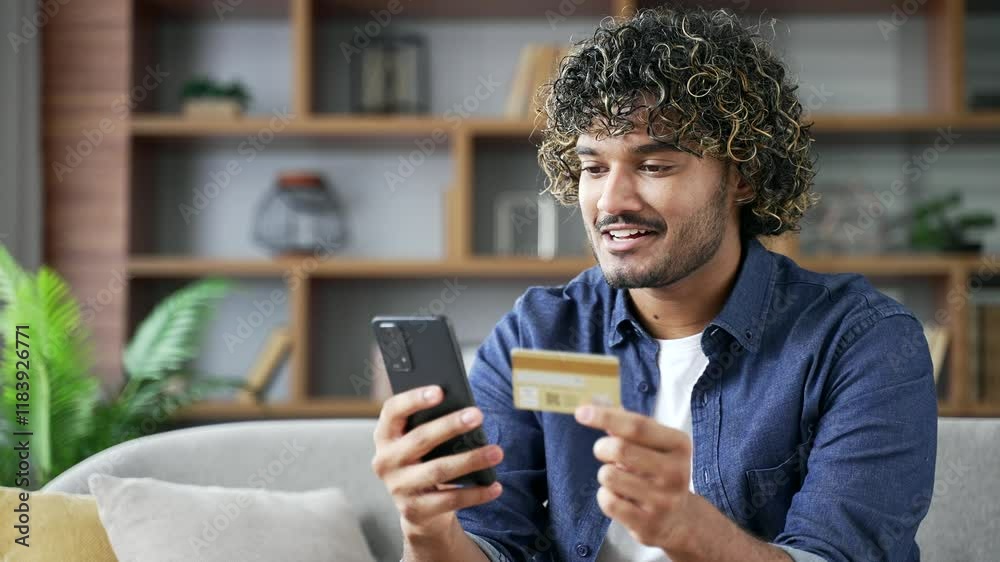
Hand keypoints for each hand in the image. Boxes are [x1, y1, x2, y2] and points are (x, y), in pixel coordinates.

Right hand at [371, 385, 503, 539]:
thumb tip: (465, 410)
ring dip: (471, 459)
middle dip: (450, 425)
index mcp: (385, 436)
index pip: (393, 411)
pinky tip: (495, 485)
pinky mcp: (415, 510)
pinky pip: (450, 500)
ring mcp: (398, 487)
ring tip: (497, 452)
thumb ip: (431, 424)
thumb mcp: (421, 443)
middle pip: (420, 439)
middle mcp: (386, 461)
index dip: (414, 399)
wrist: (418, 510)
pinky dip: (476, 493)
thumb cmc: (425, 461)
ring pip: (438, 470)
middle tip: (478, 415)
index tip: (440, 391)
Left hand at [575, 404, 694, 551]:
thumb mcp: (653, 444)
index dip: (606, 417)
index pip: (638, 426)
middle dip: (602, 447)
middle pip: (621, 449)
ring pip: (609, 476)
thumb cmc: (657, 470)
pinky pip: (608, 502)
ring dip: (605, 474)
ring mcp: (664, 501)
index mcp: (679, 444)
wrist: (679, 519)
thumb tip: (591, 405)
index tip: (581, 412)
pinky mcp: (649, 525)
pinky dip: (605, 496)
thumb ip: (626, 424)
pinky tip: (620, 498)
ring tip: (619, 478)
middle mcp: (677, 472)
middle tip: (603, 451)